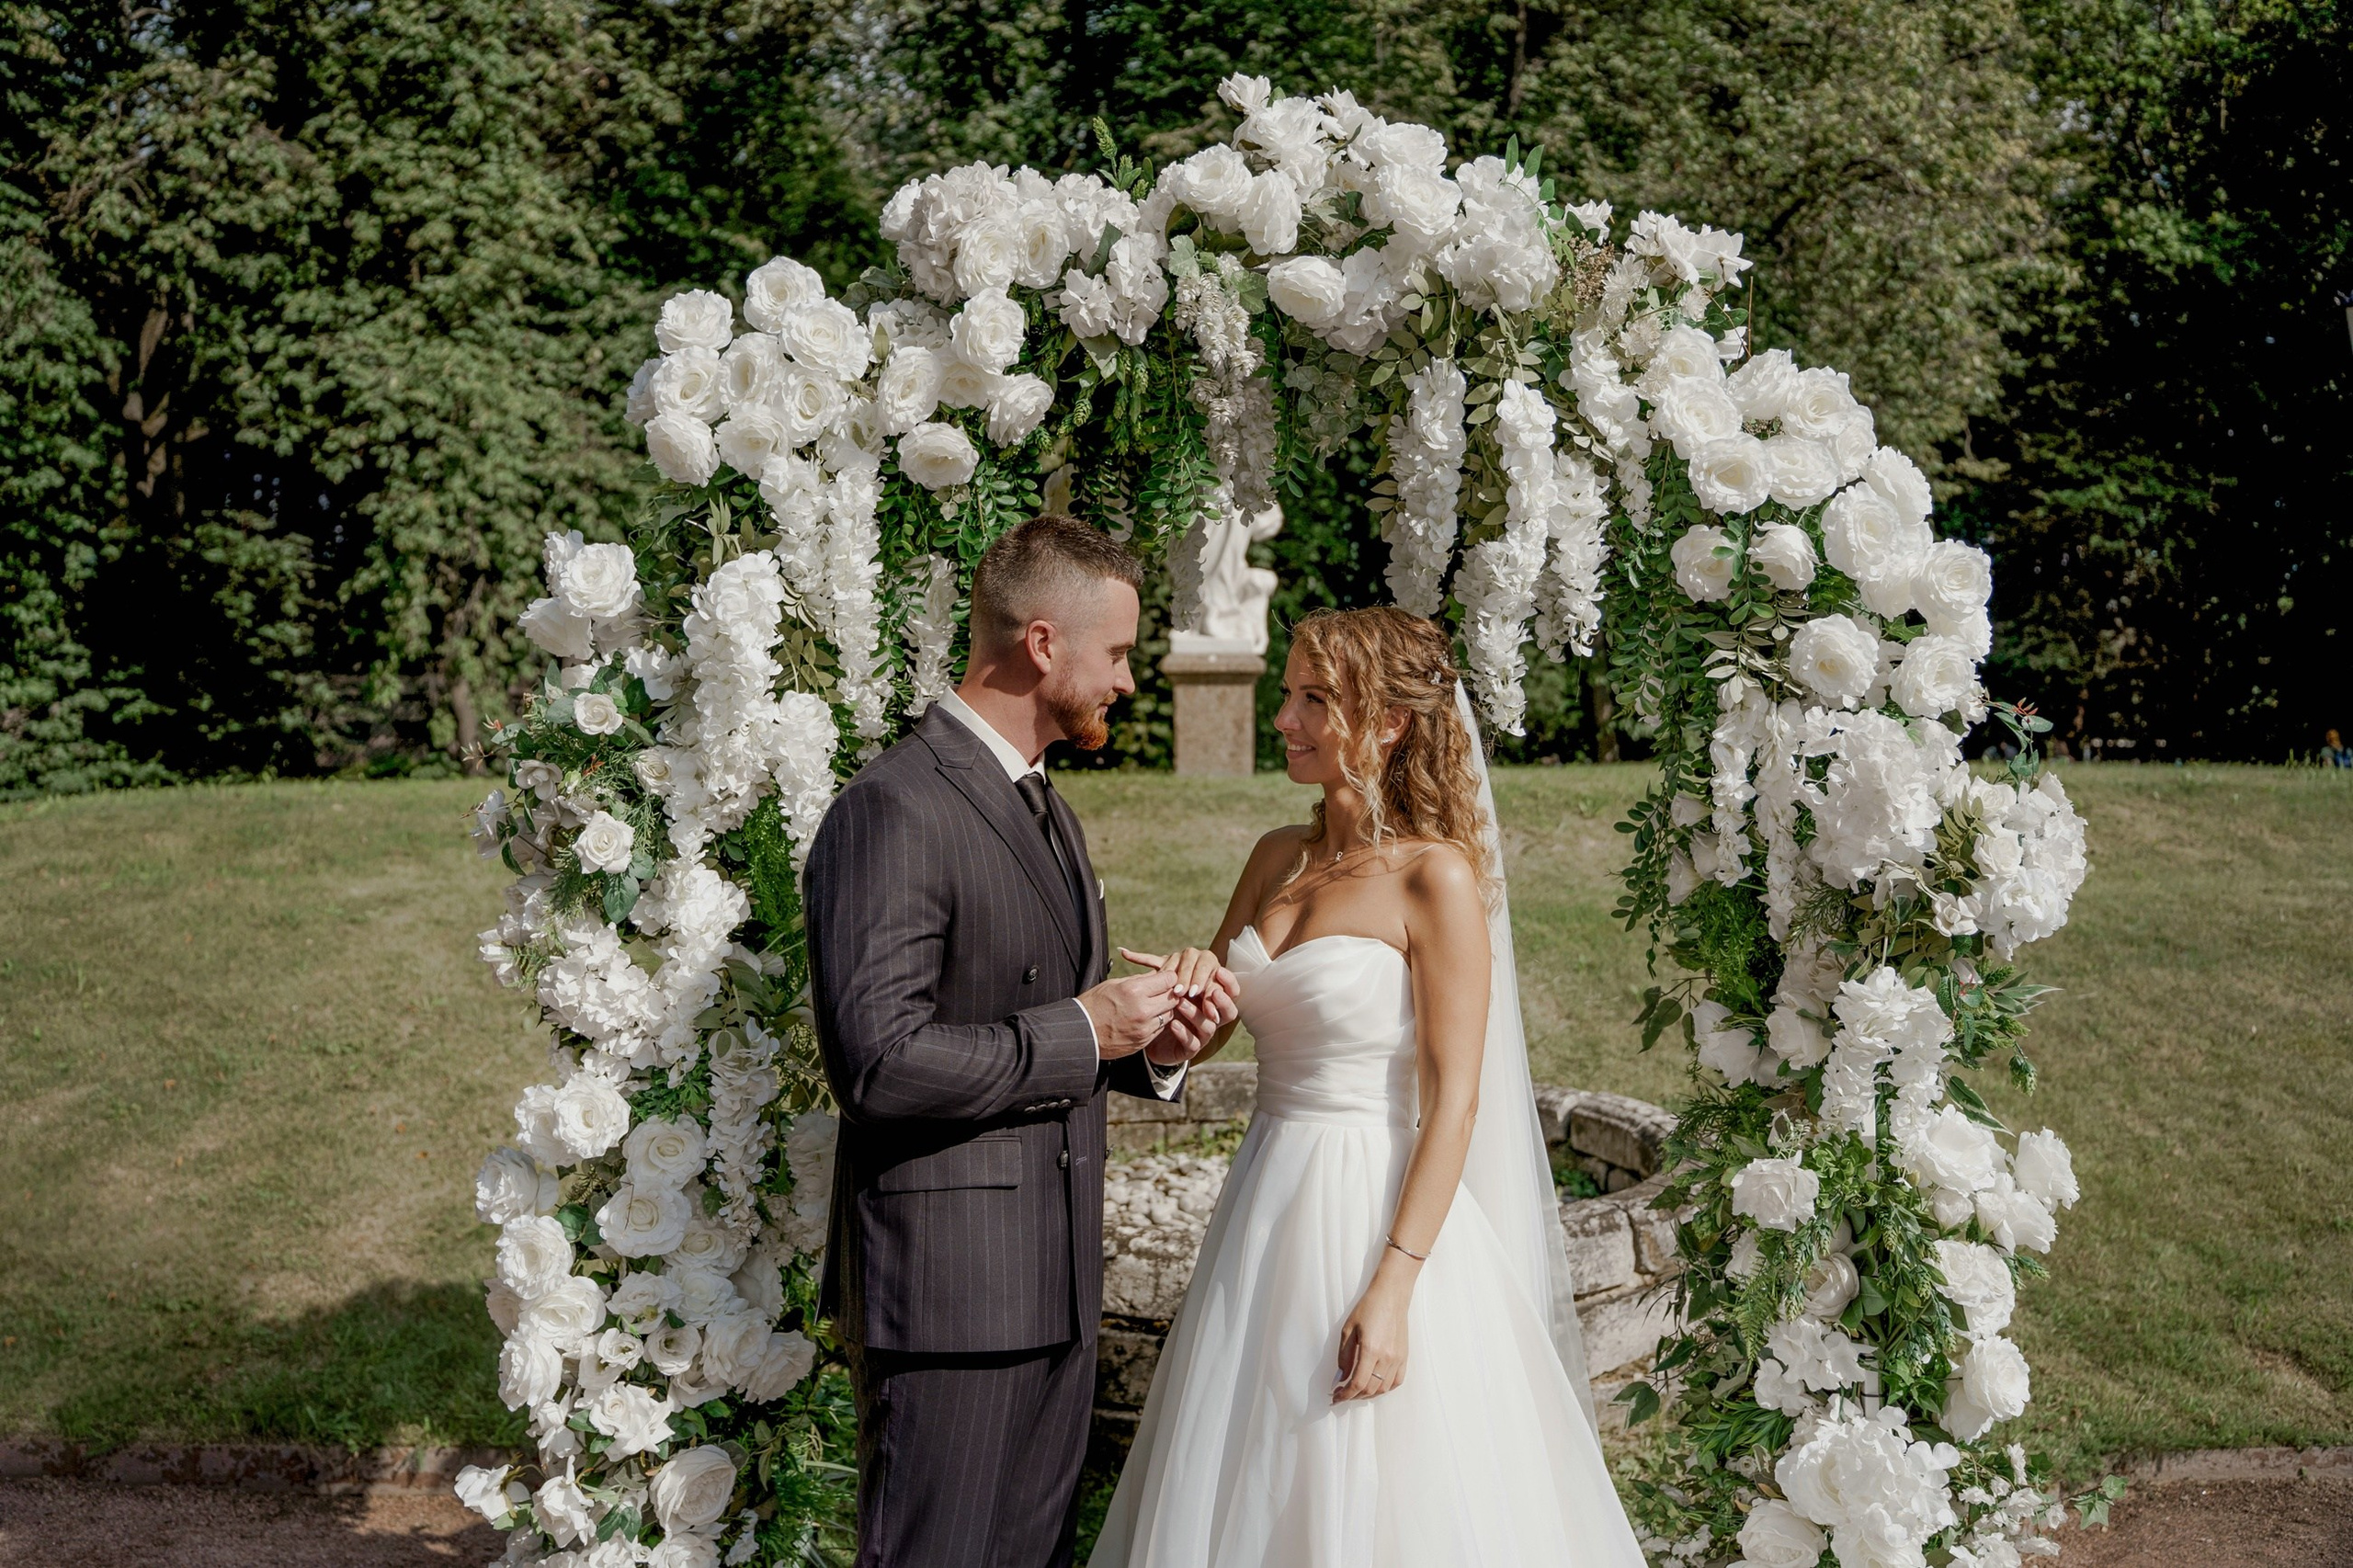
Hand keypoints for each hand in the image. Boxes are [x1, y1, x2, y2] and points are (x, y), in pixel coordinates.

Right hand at [1076, 969, 1190, 1058]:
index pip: (1168, 980)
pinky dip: (1156, 1022)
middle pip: (1173, 998)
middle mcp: (1142, 1010)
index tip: (1164, 978)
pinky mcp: (1143, 1041)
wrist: (1081, 1033)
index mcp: (1134, 990)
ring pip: (1169, 1014)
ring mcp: (1144, 1028)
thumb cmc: (1093, 1004)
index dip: (1168, 977)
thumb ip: (1138, 980)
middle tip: (1161, 991)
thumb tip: (1156, 975)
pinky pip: (1159, 1029)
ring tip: (1151, 1005)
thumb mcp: (1113, 984)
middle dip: (1169, 993)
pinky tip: (1145, 1018)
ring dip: (1164, 1009)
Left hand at [1119, 947, 1239, 1065]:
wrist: (1148, 1034)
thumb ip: (1149, 970)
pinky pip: (1194, 1042)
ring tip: (1181, 1004)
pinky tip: (1173, 1024)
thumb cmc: (1158, 1004)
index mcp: (1209, 997)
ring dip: (1196, 1013)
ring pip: (1210, 1025)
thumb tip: (1123, 951)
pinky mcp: (1191, 1048)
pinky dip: (1184, 1031)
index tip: (1219, 971)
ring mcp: (1202, 1033)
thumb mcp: (1158, 985)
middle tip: (1206, 991)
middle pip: (1228, 1009)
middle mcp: (1210, 1016)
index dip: (1227, 980)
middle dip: (1217, 998)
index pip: (1230, 988)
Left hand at [1333, 1275, 1411, 1401]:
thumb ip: (1344, 1356)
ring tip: (1356, 1391)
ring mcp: (1398, 1358)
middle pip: (1370, 1389)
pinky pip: (1396, 1381)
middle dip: (1353, 1396)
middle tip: (1342, 1394)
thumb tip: (1341, 1377)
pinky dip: (1385, 1388)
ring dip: (1368, 1395)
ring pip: (1383, 1389)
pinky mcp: (1404, 1356)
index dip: (1345, 1394)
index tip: (1336, 1397)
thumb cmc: (1368, 1307)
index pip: (1358, 1383)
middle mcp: (1386, 1357)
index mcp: (1370, 1349)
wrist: (1391, 1296)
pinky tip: (1375, 1386)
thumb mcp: (1348, 1329)